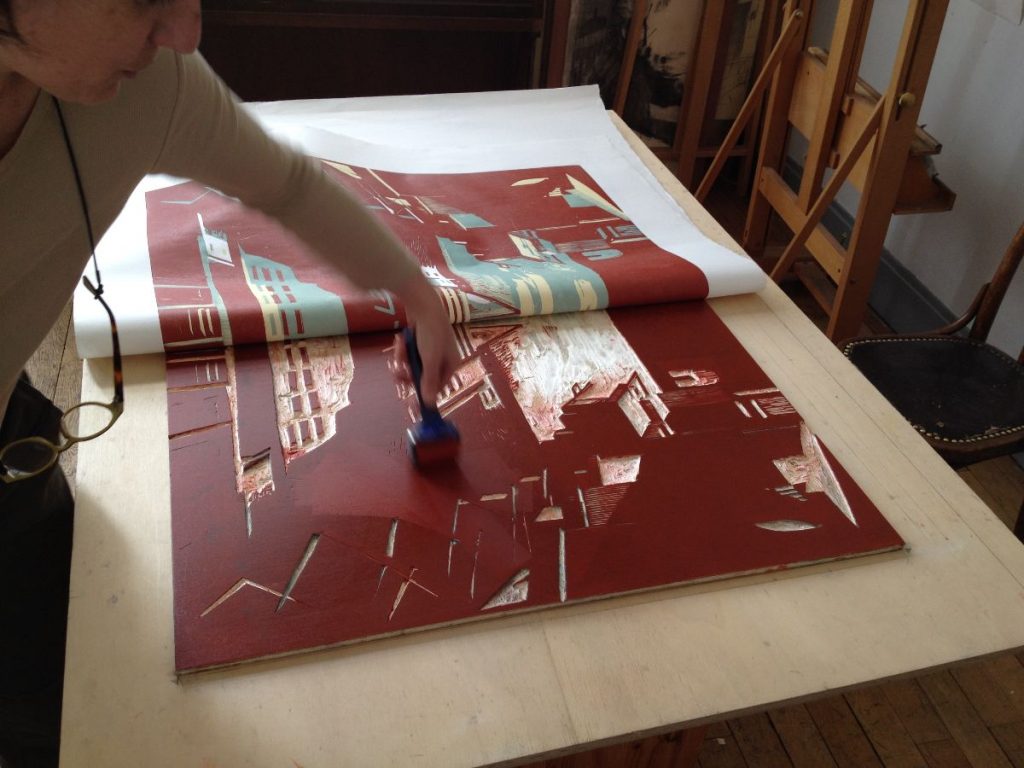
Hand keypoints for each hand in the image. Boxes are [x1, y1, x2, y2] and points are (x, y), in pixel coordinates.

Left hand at [397, 278, 460, 406]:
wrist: (423, 303)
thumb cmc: (431, 334)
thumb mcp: (430, 361)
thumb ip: (429, 382)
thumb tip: (430, 404)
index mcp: (452, 363)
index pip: (439, 386)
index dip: (424, 393)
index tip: (410, 401)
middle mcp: (444, 357)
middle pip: (424, 375)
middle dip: (410, 374)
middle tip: (397, 373)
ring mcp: (432, 347)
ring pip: (414, 363)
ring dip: (404, 360)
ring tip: (398, 351)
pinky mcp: (421, 339)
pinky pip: (411, 351)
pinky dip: (404, 348)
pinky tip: (400, 341)